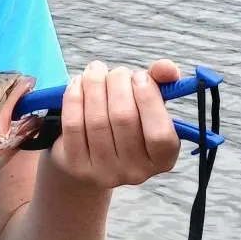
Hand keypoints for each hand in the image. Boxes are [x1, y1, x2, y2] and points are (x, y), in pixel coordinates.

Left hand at [50, 59, 181, 192]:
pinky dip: (74, 97)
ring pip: (97, 119)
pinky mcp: (77, 166)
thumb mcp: (148, 105)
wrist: (90, 154)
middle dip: (118, 84)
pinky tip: (78, 83)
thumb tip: (166, 67)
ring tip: (95, 71)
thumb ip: (161, 83)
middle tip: (116, 72)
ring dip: (94, 85)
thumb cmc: (127, 123)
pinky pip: (74, 125)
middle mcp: (135, 171)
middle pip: (124, 118)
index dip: (149, 99)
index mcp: (162, 158)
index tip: (141, 76)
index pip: (160, 134)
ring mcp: (104, 172)